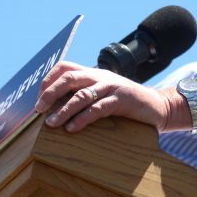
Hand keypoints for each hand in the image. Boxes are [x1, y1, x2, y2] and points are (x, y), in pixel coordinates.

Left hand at [35, 61, 177, 132]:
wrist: (158, 106)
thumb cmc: (126, 104)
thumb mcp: (104, 95)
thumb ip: (85, 96)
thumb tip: (55, 108)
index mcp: (93, 73)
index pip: (65, 67)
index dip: (48, 80)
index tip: (38, 97)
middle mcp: (100, 76)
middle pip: (69, 78)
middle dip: (50, 93)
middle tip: (39, 109)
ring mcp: (112, 87)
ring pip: (82, 95)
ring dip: (64, 110)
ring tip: (51, 124)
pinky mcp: (122, 100)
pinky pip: (98, 109)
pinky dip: (82, 119)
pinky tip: (72, 128)